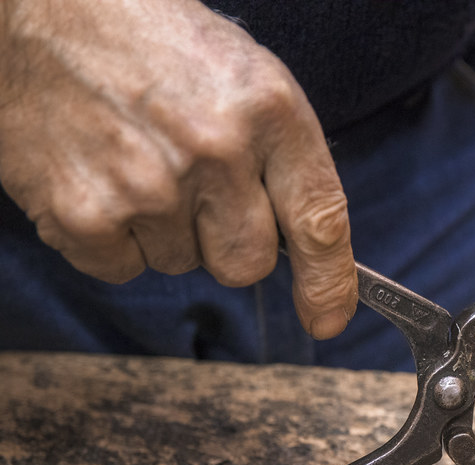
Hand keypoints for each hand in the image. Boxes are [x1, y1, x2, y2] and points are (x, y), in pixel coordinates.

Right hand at [0, 0, 355, 338]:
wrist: (41, 10)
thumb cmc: (152, 41)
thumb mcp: (245, 76)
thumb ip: (280, 157)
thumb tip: (306, 245)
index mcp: (269, 111)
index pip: (320, 221)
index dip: (329, 284)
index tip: (328, 319)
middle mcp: (216, 151)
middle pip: (248, 264)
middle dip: (228, 243)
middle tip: (195, 188)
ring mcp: (148, 186)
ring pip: (183, 264)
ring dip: (166, 231)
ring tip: (138, 160)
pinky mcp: (84, 214)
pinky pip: (122, 269)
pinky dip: (112, 238)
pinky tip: (101, 177)